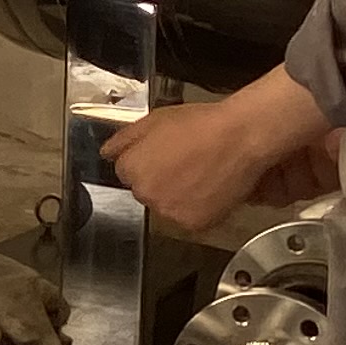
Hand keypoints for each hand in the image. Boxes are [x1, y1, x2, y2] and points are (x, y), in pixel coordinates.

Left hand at [101, 68, 332, 235]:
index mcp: (132, 169)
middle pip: (147, 192)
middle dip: (162, 180)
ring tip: (202, 174)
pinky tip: (211, 188)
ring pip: (169, 207)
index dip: (149, 160)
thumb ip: (124, 139)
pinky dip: (200, 209)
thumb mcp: (155, 120)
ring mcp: (170, 212)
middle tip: (187, 162)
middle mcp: (146, 194)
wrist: (239, 137)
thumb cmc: (202, 124)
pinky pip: (190, 219)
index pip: (128, 172)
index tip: (167, 152)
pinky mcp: (194, 224)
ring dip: (180, 197)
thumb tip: (106, 152)